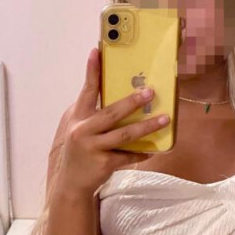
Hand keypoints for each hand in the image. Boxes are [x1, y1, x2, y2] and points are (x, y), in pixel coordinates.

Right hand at [50, 47, 168, 194]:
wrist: (71, 183)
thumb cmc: (79, 150)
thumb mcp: (79, 128)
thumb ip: (93, 113)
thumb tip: (122, 97)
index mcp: (77, 117)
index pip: (86, 90)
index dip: (92, 70)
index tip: (97, 51)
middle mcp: (83, 130)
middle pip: (111, 113)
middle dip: (132, 102)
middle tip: (150, 92)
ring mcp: (93, 148)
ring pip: (124, 135)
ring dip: (147, 127)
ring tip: (164, 119)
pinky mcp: (103, 164)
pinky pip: (127, 156)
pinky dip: (141, 153)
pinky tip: (153, 149)